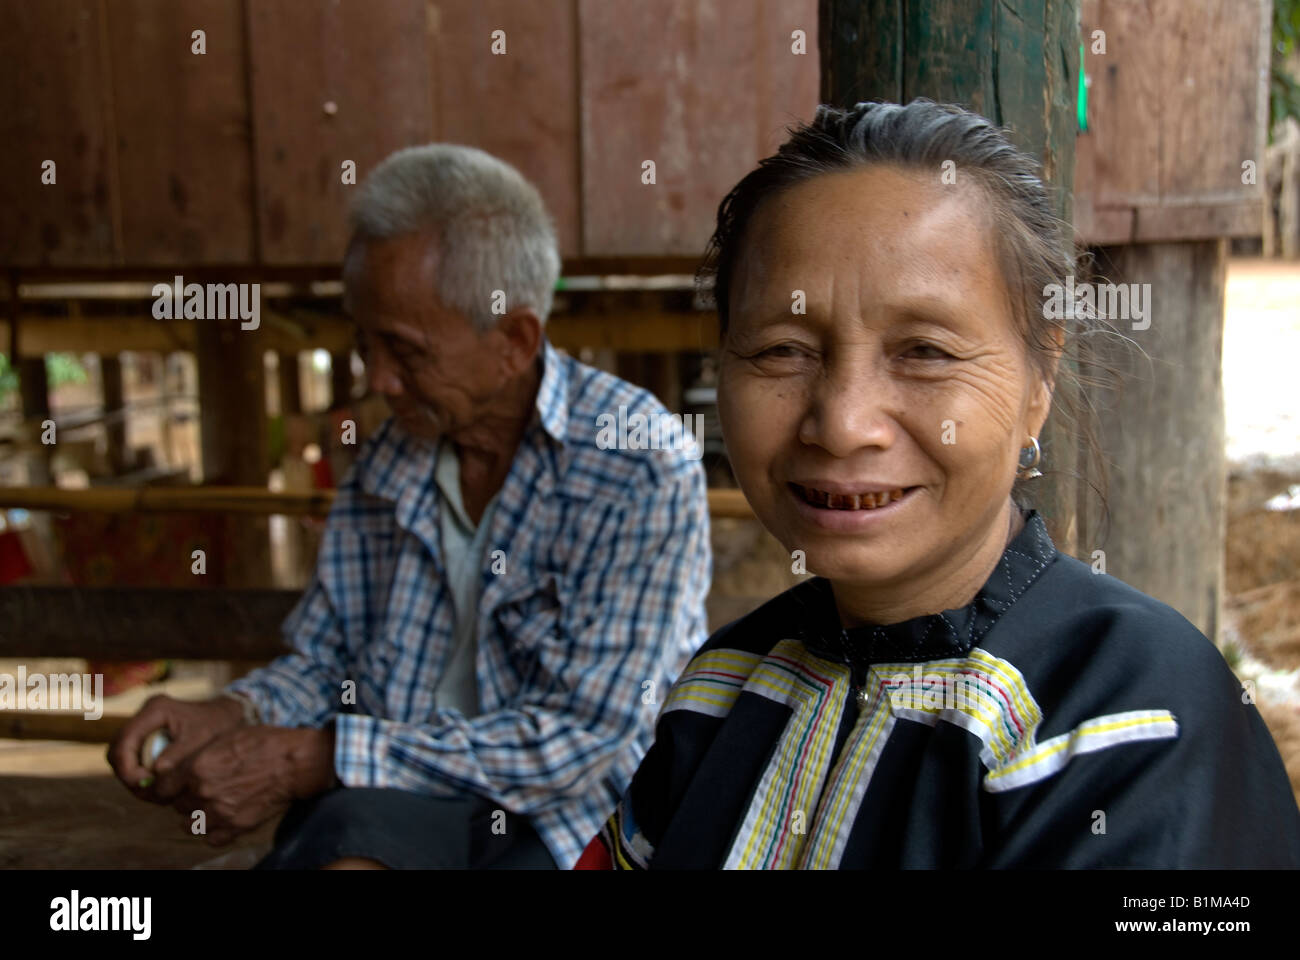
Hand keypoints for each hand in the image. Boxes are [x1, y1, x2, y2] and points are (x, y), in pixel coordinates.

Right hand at [108, 694, 244, 800]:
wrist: (228, 716)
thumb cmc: (218, 724)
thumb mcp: (201, 739)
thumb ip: (178, 755)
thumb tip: (155, 773)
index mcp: (154, 710)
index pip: (123, 741)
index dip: (127, 767)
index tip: (143, 784)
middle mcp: (144, 717)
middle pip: (117, 753)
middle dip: (130, 776)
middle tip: (150, 793)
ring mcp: (143, 729)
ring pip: (123, 761)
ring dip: (136, 780)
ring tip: (160, 794)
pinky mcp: (147, 740)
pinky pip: (135, 763)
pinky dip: (144, 778)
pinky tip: (163, 789)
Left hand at [154, 724, 338, 845]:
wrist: (296, 762)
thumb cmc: (264, 743)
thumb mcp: (226, 737)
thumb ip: (199, 755)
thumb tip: (180, 767)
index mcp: (197, 767)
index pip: (162, 787)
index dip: (167, 785)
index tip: (175, 784)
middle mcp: (203, 792)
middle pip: (177, 806)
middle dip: (185, 798)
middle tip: (201, 790)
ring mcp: (219, 812)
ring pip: (189, 825)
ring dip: (196, 816)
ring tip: (210, 805)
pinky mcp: (237, 826)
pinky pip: (211, 839)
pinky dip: (213, 832)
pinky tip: (223, 819)